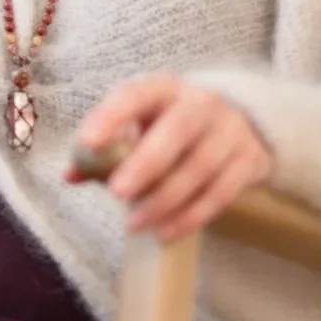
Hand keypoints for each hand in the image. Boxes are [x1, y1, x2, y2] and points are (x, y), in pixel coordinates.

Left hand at [70, 74, 273, 240]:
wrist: (243, 123)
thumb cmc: (172, 128)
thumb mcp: (140, 126)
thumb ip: (104, 151)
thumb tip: (70, 175)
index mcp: (164, 89)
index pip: (136, 94)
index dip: (112, 116)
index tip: (88, 143)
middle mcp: (201, 103)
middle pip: (177, 129)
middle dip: (146, 162)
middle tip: (116, 192)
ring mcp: (231, 131)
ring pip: (200, 167)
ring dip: (164, 200)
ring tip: (134, 223)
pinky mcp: (250, 161)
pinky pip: (220, 193)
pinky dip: (190, 217)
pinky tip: (164, 232)